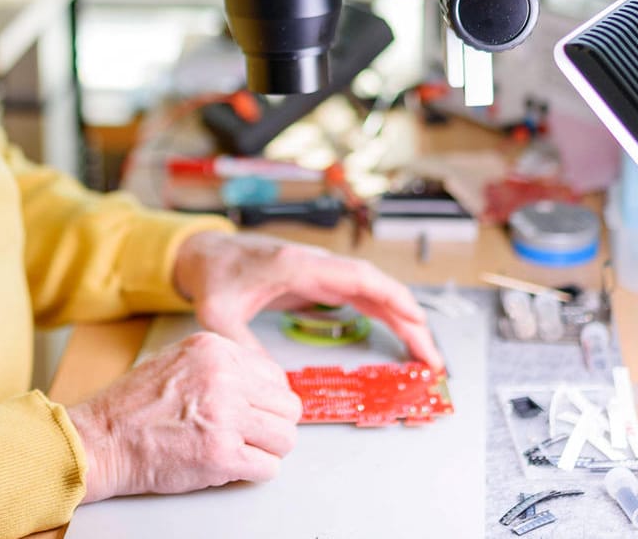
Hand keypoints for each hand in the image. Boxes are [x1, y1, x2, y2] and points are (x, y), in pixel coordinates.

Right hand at [67, 331, 300, 502]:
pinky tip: (230, 466)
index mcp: (215, 350)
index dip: (267, 401)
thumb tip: (263, 386)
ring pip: (285, 438)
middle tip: (250, 436)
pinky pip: (268, 468)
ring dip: (267, 450)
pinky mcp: (221, 455)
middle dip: (272, 426)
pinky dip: (254, 473)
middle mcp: (224, 377)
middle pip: (287, 407)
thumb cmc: (131, 408)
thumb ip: (221, 367)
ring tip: (240, 451)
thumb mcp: (179, 361)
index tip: (254, 413)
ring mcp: (224, 416)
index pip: (275, 376)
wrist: (100, 440)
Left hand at [171, 231, 443, 370]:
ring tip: (425, 353)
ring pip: (373, 293)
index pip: (357, 276)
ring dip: (402, 319)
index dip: (391, 296)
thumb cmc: (213, 277)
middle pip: (376, 287)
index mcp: (297, 265)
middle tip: (431, 356)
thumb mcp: (218, 314)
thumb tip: (272, 384)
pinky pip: (361, 297)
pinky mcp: (319, 282)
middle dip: (409, 319)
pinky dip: (384, 315)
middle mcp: (317, 265)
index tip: (417, 320)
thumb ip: (242, 345)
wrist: (205, 254)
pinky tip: (400, 334)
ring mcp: (321, 272)